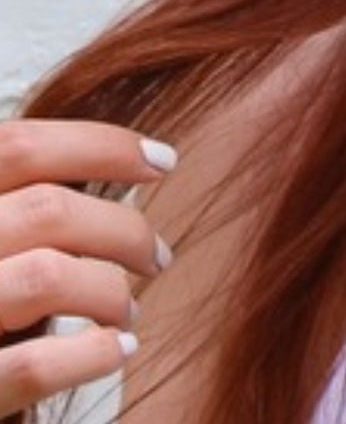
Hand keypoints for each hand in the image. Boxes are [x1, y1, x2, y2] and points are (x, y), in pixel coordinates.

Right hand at [0, 119, 175, 415]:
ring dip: (111, 291)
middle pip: (49, 210)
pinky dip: (90, 354)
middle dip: (124, 228)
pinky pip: (30, 367)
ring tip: (128, 309)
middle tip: (157, 255)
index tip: (163, 161)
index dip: (102, 145)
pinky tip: (116, 350)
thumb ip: (16, 202)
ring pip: (46, 277)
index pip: (19, 146)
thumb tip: (110, 165)